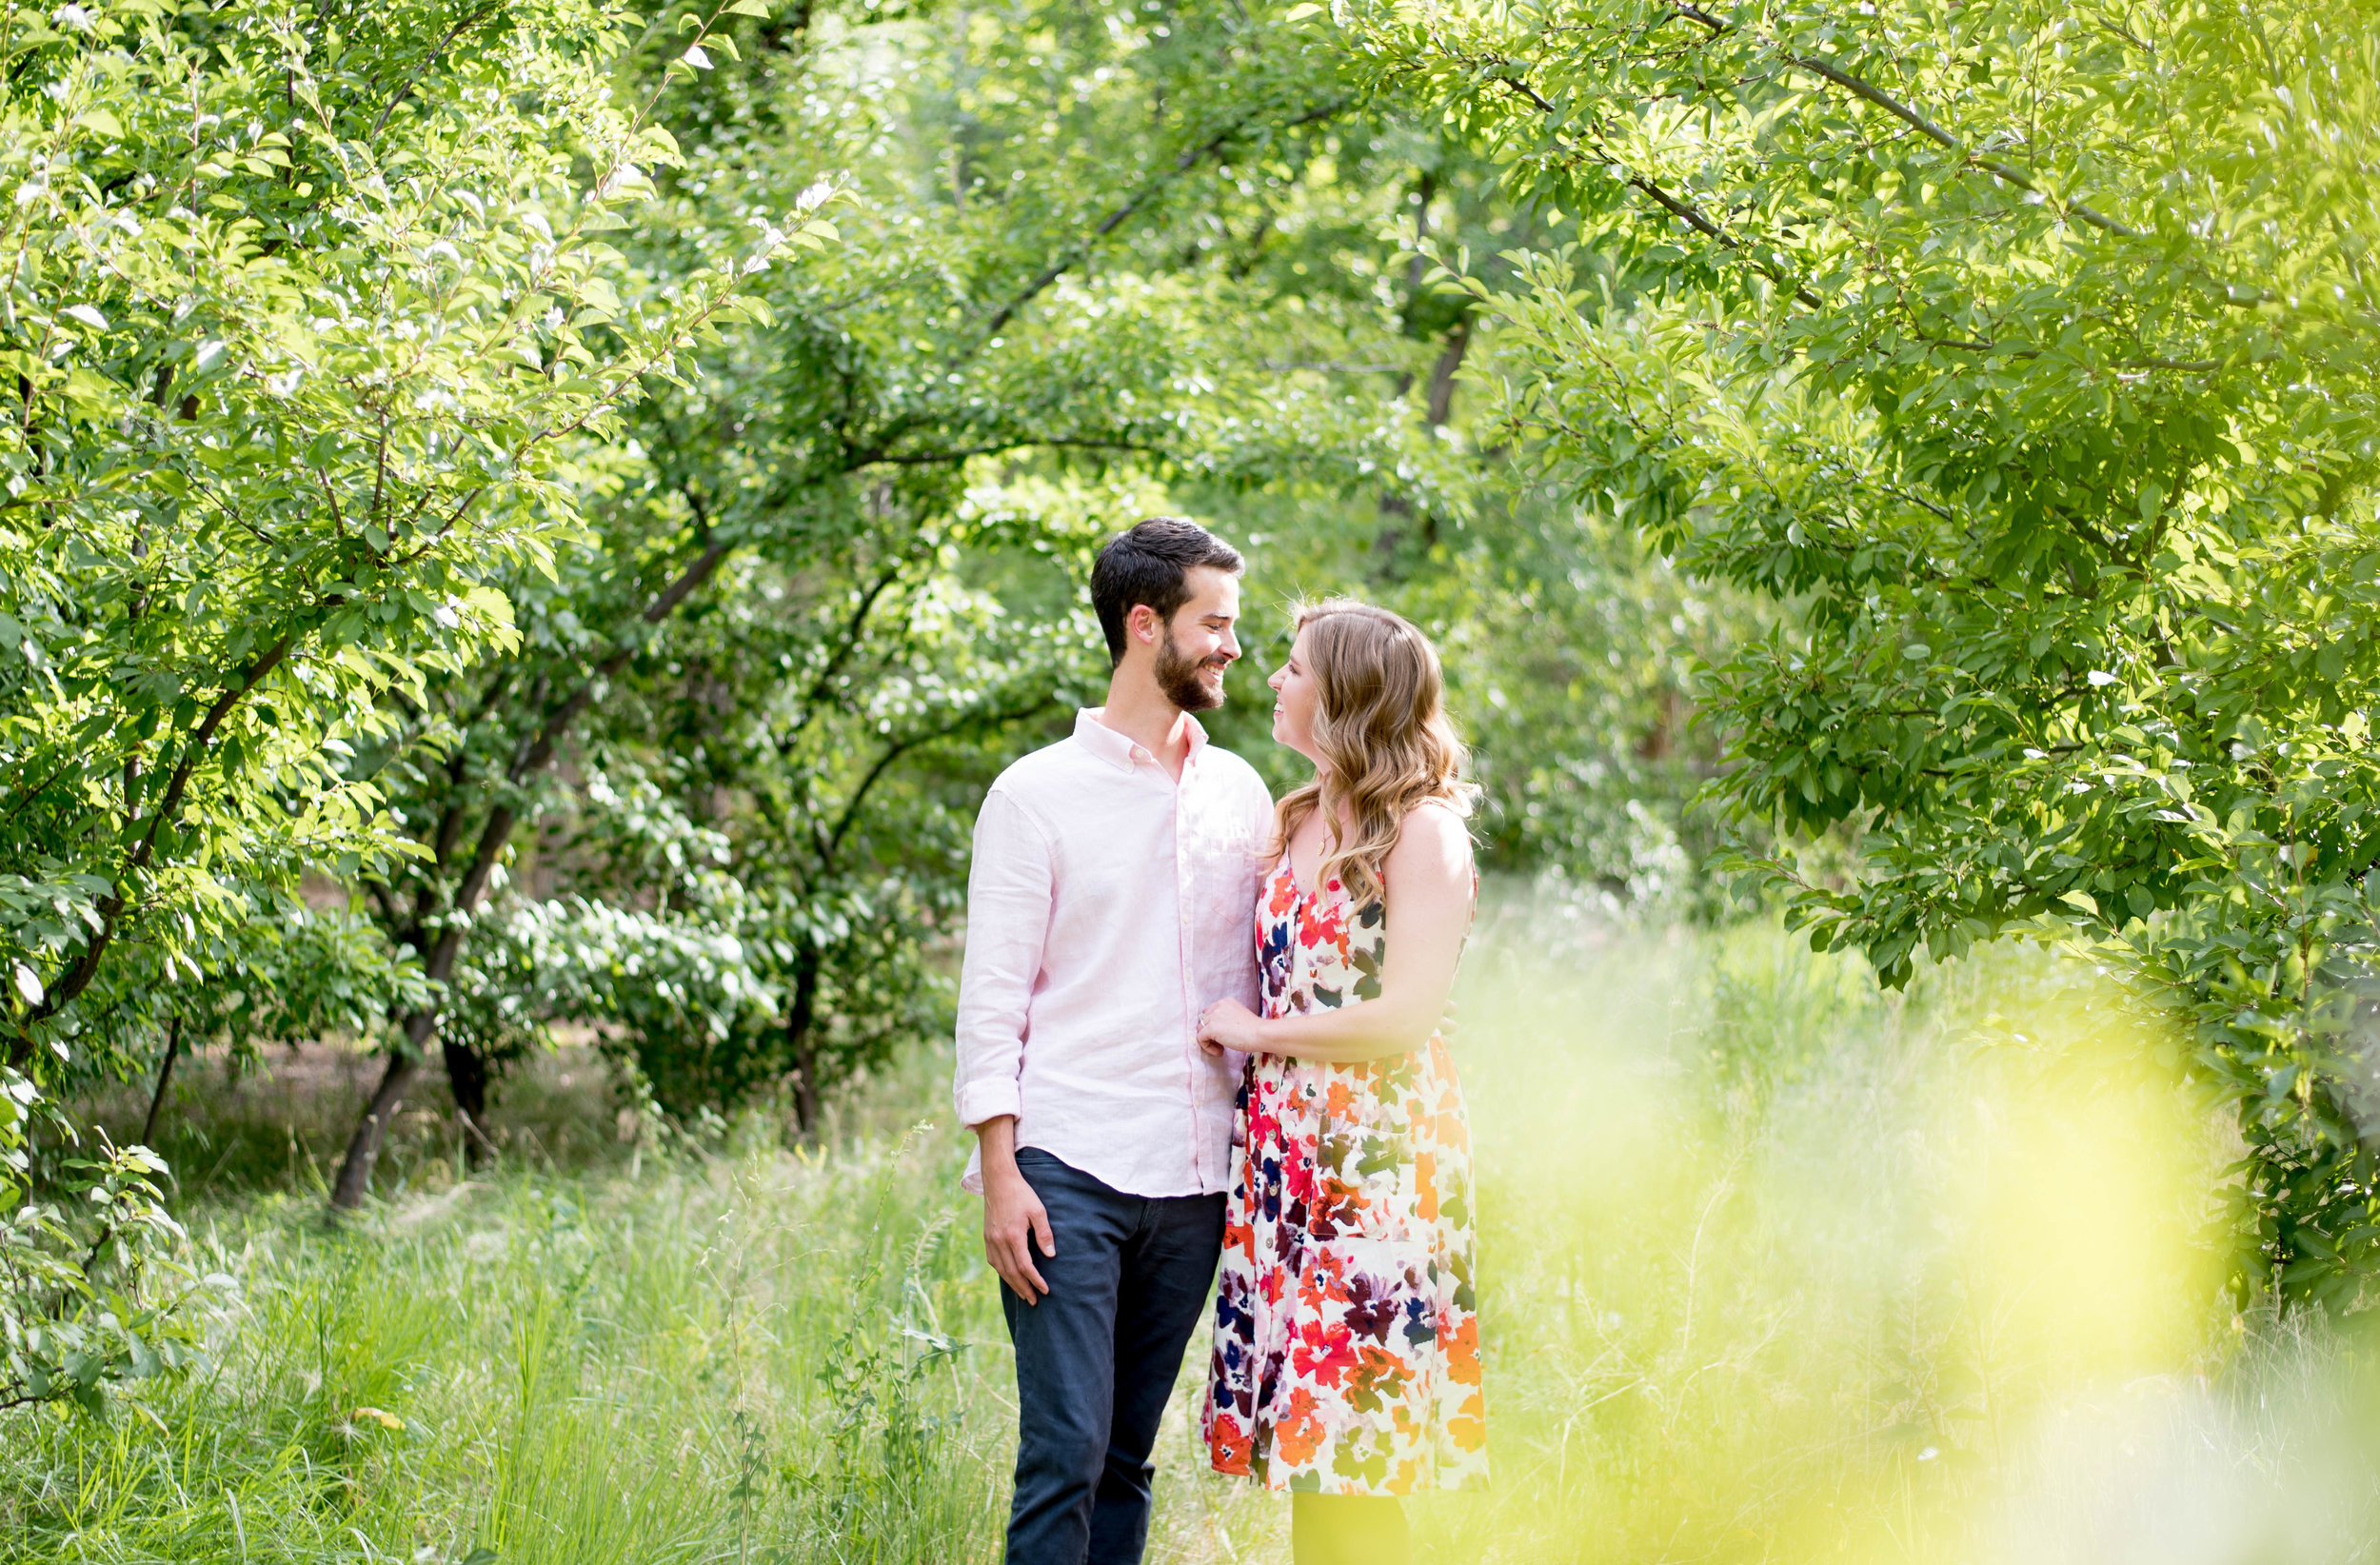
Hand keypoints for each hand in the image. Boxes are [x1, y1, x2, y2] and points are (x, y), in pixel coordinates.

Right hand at [982, 1163, 1054, 1303]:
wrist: (998, 1180)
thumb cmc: (1021, 1194)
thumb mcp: (1038, 1210)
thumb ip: (1044, 1233)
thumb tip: (1050, 1255)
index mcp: (1013, 1236)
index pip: (1025, 1266)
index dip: (1036, 1280)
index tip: (1045, 1290)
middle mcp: (999, 1241)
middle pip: (1012, 1273)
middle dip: (1024, 1288)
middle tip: (1034, 1301)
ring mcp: (990, 1240)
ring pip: (1001, 1269)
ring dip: (1012, 1284)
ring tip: (1024, 1294)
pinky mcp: (987, 1237)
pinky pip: (993, 1261)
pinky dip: (1002, 1272)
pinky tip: (1009, 1276)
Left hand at [1197, 997, 1264, 1056]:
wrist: (1261, 1033)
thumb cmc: (1255, 1030)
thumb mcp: (1238, 1017)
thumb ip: (1226, 1019)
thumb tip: (1215, 1031)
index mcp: (1225, 1002)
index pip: (1210, 1013)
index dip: (1213, 1026)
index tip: (1224, 1036)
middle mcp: (1218, 1006)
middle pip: (1203, 1021)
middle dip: (1210, 1033)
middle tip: (1222, 1044)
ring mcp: (1213, 1016)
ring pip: (1200, 1030)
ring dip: (1209, 1041)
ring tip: (1222, 1049)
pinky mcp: (1211, 1028)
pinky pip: (1200, 1039)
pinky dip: (1208, 1048)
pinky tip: (1220, 1052)